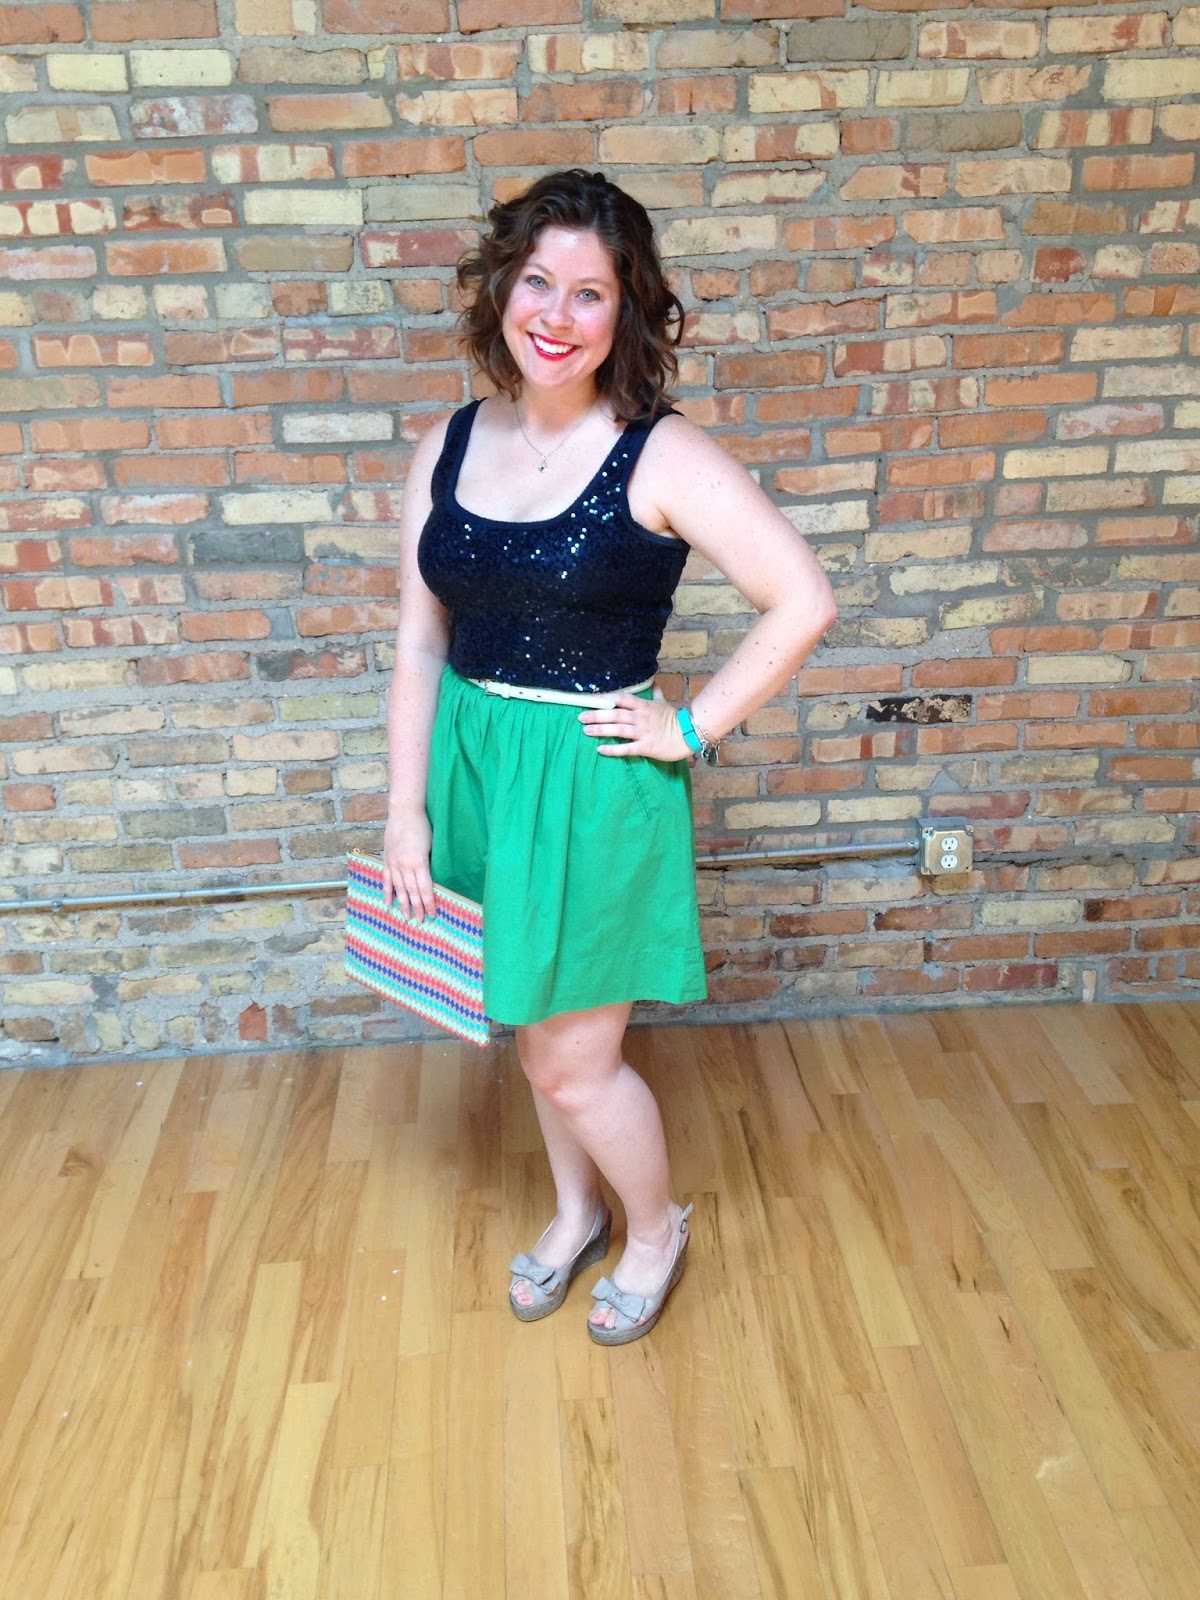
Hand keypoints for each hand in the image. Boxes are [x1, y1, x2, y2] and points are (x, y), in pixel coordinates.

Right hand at [382, 809, 436, 919]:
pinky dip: (387, 892)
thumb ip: (428, 864)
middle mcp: (405, 866)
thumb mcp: (431, 846)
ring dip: (403, 904)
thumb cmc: (422, 826)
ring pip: (399, 889)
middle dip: (417, 908)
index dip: (429, 903)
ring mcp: (394, 864)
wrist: (404, 812)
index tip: (433, 914)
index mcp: (419, 863)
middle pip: (412, 892)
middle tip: (421, 920)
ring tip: (406, 917)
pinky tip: (388, 903)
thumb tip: (431, 881)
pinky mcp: (387, 860)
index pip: (425, 889)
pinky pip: (386, 880)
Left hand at [578, 686, 692, 761]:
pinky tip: (600, 749)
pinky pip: (627, 748)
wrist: (689, 734)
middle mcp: (641, 718)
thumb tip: (654, 683)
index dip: (606, 698)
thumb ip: (656, 694)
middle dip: (597, 715)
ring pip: (618, 729)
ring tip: (586, 731)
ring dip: (601, 729)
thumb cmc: (675, 719)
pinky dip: (613, 749)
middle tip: (581, 717)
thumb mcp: (663, 703)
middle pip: (615, 714)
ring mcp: (643, 732)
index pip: (622, 699)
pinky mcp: (646, 747)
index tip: (591, 699)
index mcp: (644, 706)